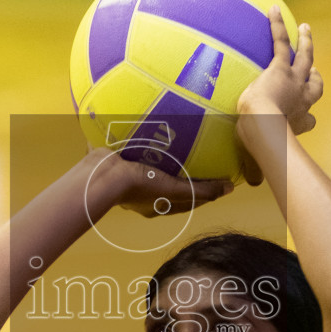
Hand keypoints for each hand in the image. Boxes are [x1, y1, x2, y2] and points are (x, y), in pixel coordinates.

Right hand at [85, 147, 233, 218]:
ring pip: (153, 166)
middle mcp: (143, 194)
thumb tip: (230, 188)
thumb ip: (201, 190)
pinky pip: (137, 150)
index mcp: (156, 204)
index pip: (186, 200)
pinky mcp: (120, 162)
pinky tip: (152, 127)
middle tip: (201, 157)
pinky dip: (146, 142)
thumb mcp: (175, 190)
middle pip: (171, 183)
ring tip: (177, 138)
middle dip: (185, 173)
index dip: (203, 192)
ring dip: (164, 156)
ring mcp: (129, 177)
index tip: (216, 179)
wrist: (101, 175)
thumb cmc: (139, 186)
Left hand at [235, 6, 322, 184]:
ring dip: (306, 44)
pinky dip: (277, 26)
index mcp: (298, 123)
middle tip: (317, 70)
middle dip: (317, 77)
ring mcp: (294, 82)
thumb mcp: (259, 159)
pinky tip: (272, 9)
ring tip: (306, 29)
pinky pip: (280, 43)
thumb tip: (253, 184)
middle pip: (316, 86)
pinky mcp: (280, 68)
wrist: (265, 129)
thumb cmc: (262, 148)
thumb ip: (256, 169)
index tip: (308, 121)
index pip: (308, 121)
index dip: (308, 120)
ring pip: (306, 58)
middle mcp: (302, 101)